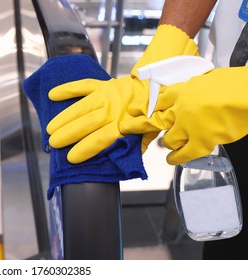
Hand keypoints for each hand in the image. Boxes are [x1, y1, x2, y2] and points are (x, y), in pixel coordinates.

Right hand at [46, 24, 198, 163]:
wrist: (161, 83)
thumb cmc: (154, 112)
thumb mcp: (149, 132)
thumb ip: (136, 144)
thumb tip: (124, 157)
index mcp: (125, 124)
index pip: (102, 138)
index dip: (86, 148)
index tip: (72, 157)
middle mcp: (114, 109)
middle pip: (88, 123)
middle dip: (69, 134)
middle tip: (54, 143)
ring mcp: (107, 95)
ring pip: (82, 107)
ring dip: (64, 118)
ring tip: (50, 128)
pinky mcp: (103, 84)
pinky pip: (84, 85)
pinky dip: (68, 89)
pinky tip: (53, 95)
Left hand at [120, 67, 247, 164]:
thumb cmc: (235, 83)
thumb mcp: (208, 78)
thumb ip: (195, 87)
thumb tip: (192, 88)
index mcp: (182, 91)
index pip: (156, 100)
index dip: (144, 106)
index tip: (134, 110)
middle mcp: (180, 109)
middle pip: (151, 120)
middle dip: (136, 125)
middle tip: (126, 128)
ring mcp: (188, 127)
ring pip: (167, 140)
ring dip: (167, 142)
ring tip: (169, 144)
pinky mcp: (200, 142)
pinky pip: (182, 155)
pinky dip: (175, 159)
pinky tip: (171, 159)